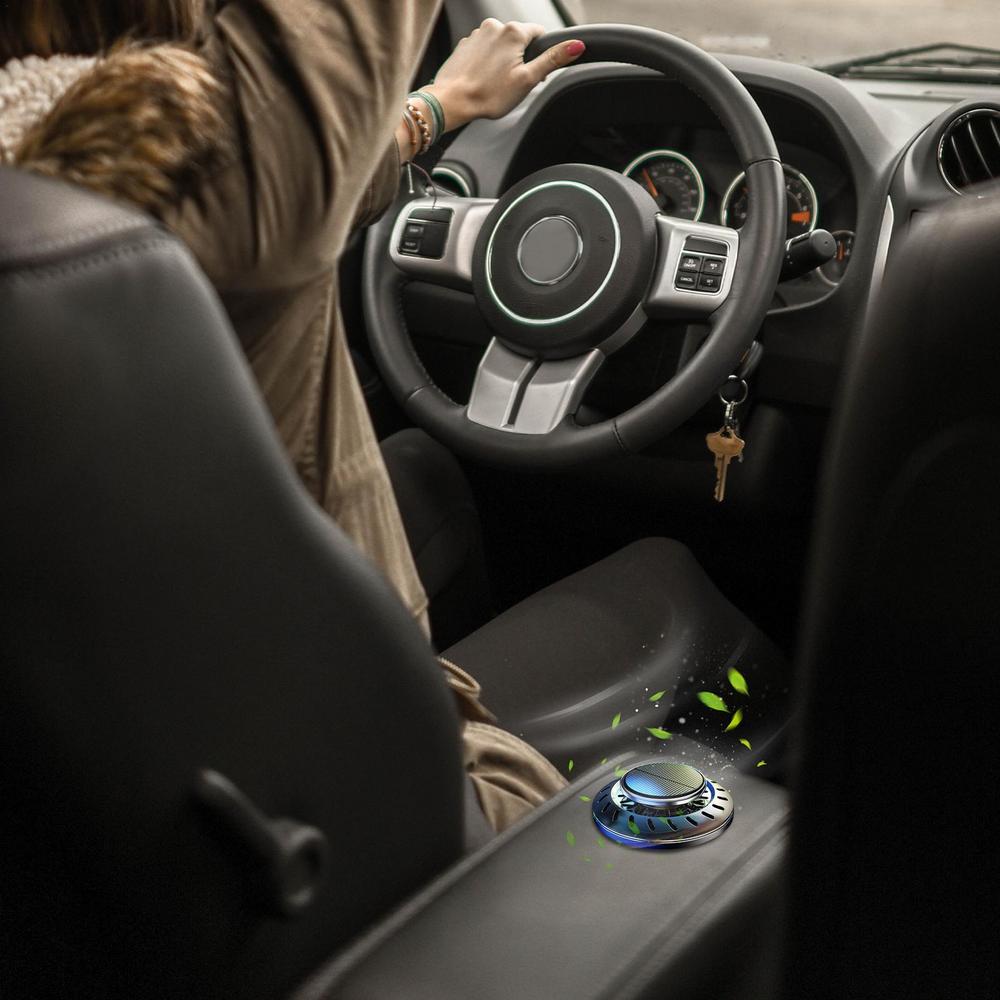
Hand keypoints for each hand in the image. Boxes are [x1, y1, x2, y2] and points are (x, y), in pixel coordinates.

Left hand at [423, 19, 584, 131]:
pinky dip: (486, 63)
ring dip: (503, 61)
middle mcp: (495, 26)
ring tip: (495, 83)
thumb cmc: (488, 95)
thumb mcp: (528, 79)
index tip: (533, 73)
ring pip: (500, 46)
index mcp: (514, 31)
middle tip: (513, 83)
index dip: (540, 55)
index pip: (539, 34)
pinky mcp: (465, 44)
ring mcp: (477, 34)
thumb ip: (553, 60)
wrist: (451, 101)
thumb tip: (576, 45)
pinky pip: (483, 51)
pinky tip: (482, 80)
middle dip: (520, 59)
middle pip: (519, 40)